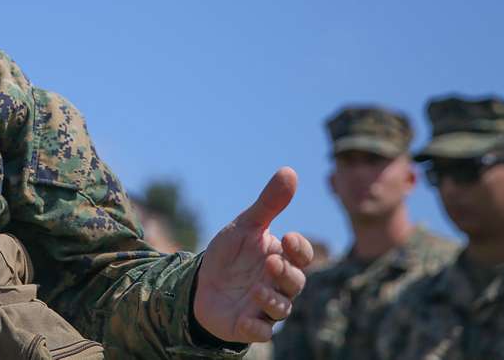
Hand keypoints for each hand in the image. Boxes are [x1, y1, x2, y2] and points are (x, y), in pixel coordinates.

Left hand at [192, 167, 312, 342]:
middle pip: (295, 283)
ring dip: (273, 300)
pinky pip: (261, 333)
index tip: (287, 238)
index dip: (299, 249)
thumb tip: (290, 171)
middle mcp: (278, 285)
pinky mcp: (248, 326)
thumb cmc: (230, 254)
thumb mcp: (245, 226)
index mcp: (281, 258)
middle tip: (271, 263)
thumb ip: (269, 203)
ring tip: (256, 287)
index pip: (302, 256)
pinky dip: (256, 328)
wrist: (201, 282)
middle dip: (286, 274)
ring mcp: (264, 307)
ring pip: (282, 309)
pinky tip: (245, 320)